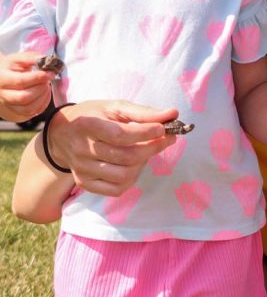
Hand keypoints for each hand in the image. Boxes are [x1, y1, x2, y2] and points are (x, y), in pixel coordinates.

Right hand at [0, 51, 54, 120]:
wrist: (3, 79)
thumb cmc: (12, 68)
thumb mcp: (18, 59)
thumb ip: (31, 58)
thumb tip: (46, 60)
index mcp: (1, 79)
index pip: (20, 81)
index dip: (38, 78)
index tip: (49, 73)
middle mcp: (2, 94)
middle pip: (23, 97)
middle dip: (40, 88)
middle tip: (47, 80)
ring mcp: (9, 105)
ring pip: (29, 107)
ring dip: (43, 96)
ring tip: (46, 85)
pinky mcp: (18, 112)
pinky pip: (33, 112)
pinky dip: (43, 103)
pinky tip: (44, 93)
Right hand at [47, 100, 177, 195]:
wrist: (62, 134)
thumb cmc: (94, 116)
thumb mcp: (115, 107)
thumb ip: (144, 111)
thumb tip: (172, 114)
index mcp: (87, 125)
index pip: (120, 135)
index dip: (146, 133)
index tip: (163, 128)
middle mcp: (82, 149)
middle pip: (126, 157)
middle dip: (153, 148)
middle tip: (166, 138)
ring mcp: (82, 169)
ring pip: (124, 174)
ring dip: (143, 163)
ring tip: (145, 150)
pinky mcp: (84, 183)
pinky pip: (116, 189)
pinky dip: (131, 178)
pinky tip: (133, 165)